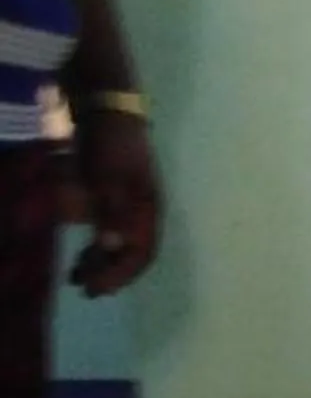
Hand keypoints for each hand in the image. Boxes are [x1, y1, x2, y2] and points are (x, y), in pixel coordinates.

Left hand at [70, 107, 161, 297]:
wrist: (106, 108)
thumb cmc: (110, 143)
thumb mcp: (108, 178)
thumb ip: (111, 212)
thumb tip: (111, 248)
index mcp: (147, 211)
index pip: (141, 253)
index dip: (120, 274)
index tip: (96, 288)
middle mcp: (140, 214)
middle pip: (130, 254)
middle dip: (109, 274)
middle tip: (85, 290)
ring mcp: (126, 206)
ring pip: (117, 245)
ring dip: (99, 263)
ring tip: (76, 276)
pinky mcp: (110, 198)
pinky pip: (105, 231)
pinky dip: (93, 246)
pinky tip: (80, 253)